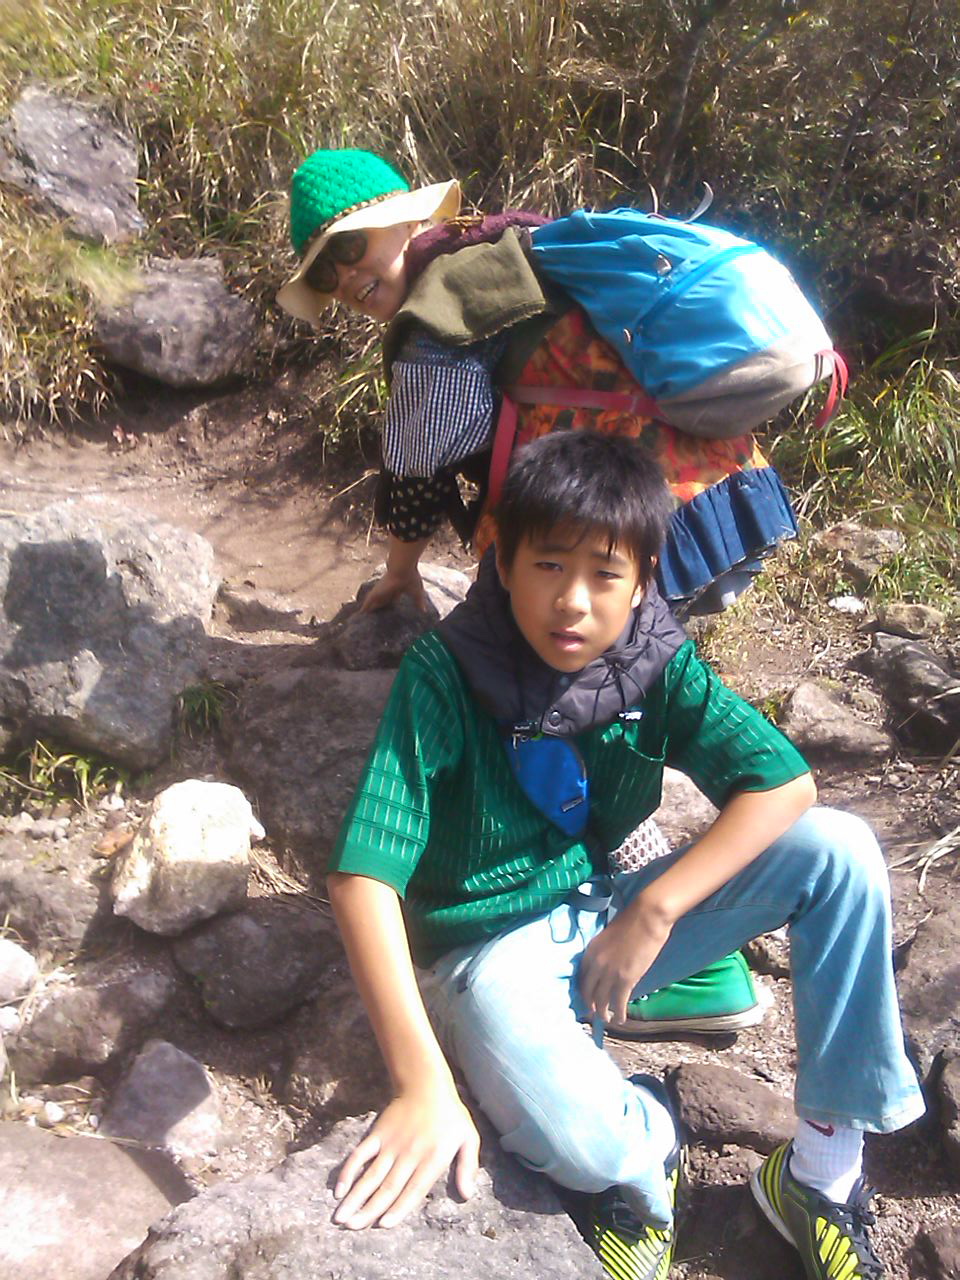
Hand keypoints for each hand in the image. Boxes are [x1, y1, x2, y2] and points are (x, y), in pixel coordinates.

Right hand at [333, 1084, 479, 1228]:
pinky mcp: (377, 1134)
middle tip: (351, 1227)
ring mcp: (391, 1144)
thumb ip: (467, 1166)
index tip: (382, 1226)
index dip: (398, 1209)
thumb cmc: (449, 1115)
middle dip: (369, 1210)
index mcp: (432, 1158)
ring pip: (371, 1176)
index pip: (414, 1190)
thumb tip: (467, 1195)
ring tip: (341, 1217)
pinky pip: (360, 1155)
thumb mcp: (468, 1138)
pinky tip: (339, 1189)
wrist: (426, 1084)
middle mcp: (409, 1154)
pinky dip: (348, 1171)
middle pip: (387, 1187)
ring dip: (355, 1197)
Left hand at [359, 567, 428, 613]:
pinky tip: (359, 615)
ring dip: (369, 608)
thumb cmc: (411, 578)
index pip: (392, 598)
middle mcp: (387, 590)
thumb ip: (419, 602)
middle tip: (376, 615)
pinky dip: (364, 609)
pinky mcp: (375, 594)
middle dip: (379, 607)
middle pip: (381, 600)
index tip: (389, 608)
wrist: (403, 569)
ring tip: (365, 616)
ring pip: (372, 602)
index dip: (390, 603)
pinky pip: (367, 604)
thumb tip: (424, 611)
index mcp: (397, 589)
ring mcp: (380, 591)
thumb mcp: (417, 593)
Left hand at [578, 898, 673, 1025]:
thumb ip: (604, 952)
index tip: (587, 998)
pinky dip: (619, 1013)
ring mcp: (609, 972)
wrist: (647, 916)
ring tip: (607, 1020)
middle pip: (588, 991)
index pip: (581, 977)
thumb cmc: (632, 922)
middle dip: (590, 1005)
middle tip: (594, 1013)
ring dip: (603, 1013)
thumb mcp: (609, 937)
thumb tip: (608, 966)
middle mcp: (596, 964)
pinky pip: (618, 1002)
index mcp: (590, 951)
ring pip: (601, 1000)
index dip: (584, 990)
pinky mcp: (625, 979)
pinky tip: (621, 1018)